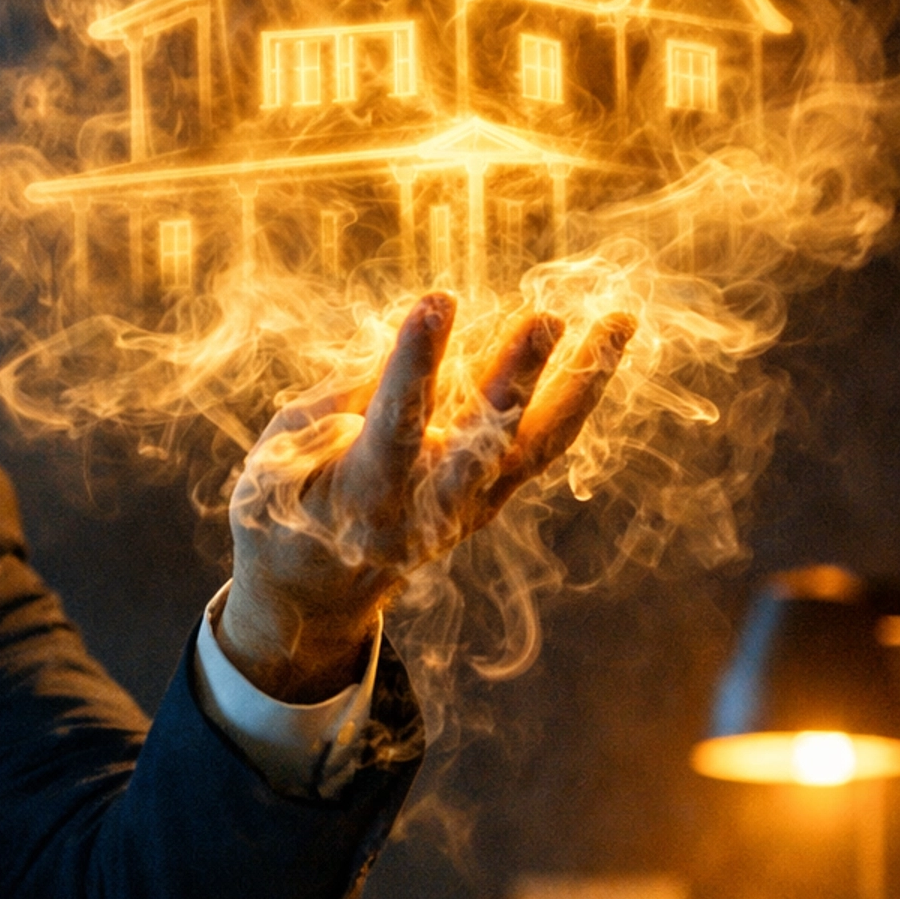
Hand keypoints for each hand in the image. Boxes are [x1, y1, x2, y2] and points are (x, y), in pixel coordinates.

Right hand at [218, 293, 634, 702]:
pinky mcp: (489, 503)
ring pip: (534, 445)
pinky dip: (572, 396)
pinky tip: (600, 345)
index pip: (395, 423)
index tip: (437, 301)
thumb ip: (338, 402)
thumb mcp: (280, 457)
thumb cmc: (283, 514)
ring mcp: (468, 510)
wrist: (314, 598)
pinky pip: (540, 447)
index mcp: (364, 496)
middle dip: (516, 377)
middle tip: (547, 317)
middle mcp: (429, 508)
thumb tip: (404, 346)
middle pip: (484, 440)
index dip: (416, 362)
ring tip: (619, 321)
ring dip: (580, 384)